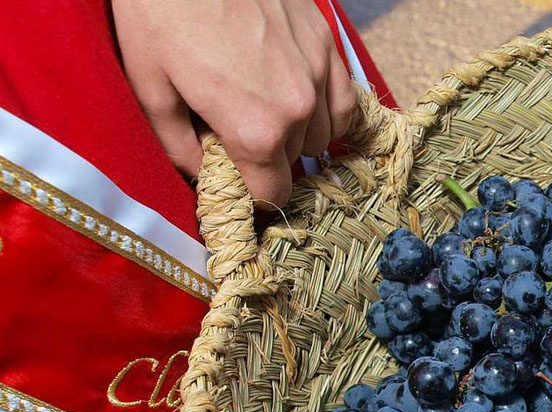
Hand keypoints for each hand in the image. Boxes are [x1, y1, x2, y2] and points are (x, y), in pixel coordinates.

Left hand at [113, 0, 356, 206]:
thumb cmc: (161, 13)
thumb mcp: (150, 86)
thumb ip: (177, 146)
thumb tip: (199, 174)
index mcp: (255, 131)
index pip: (273, 195)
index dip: (253, 194)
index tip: (237, 182)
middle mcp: (299, 110)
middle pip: (294, 163)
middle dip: (268, 158)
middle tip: (236, 134)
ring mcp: (318, 73)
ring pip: (323, 134)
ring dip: (298, 134)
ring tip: (265, 113)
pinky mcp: (327, 43)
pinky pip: (343, 98)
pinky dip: (326, 109)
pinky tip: (303, 102)